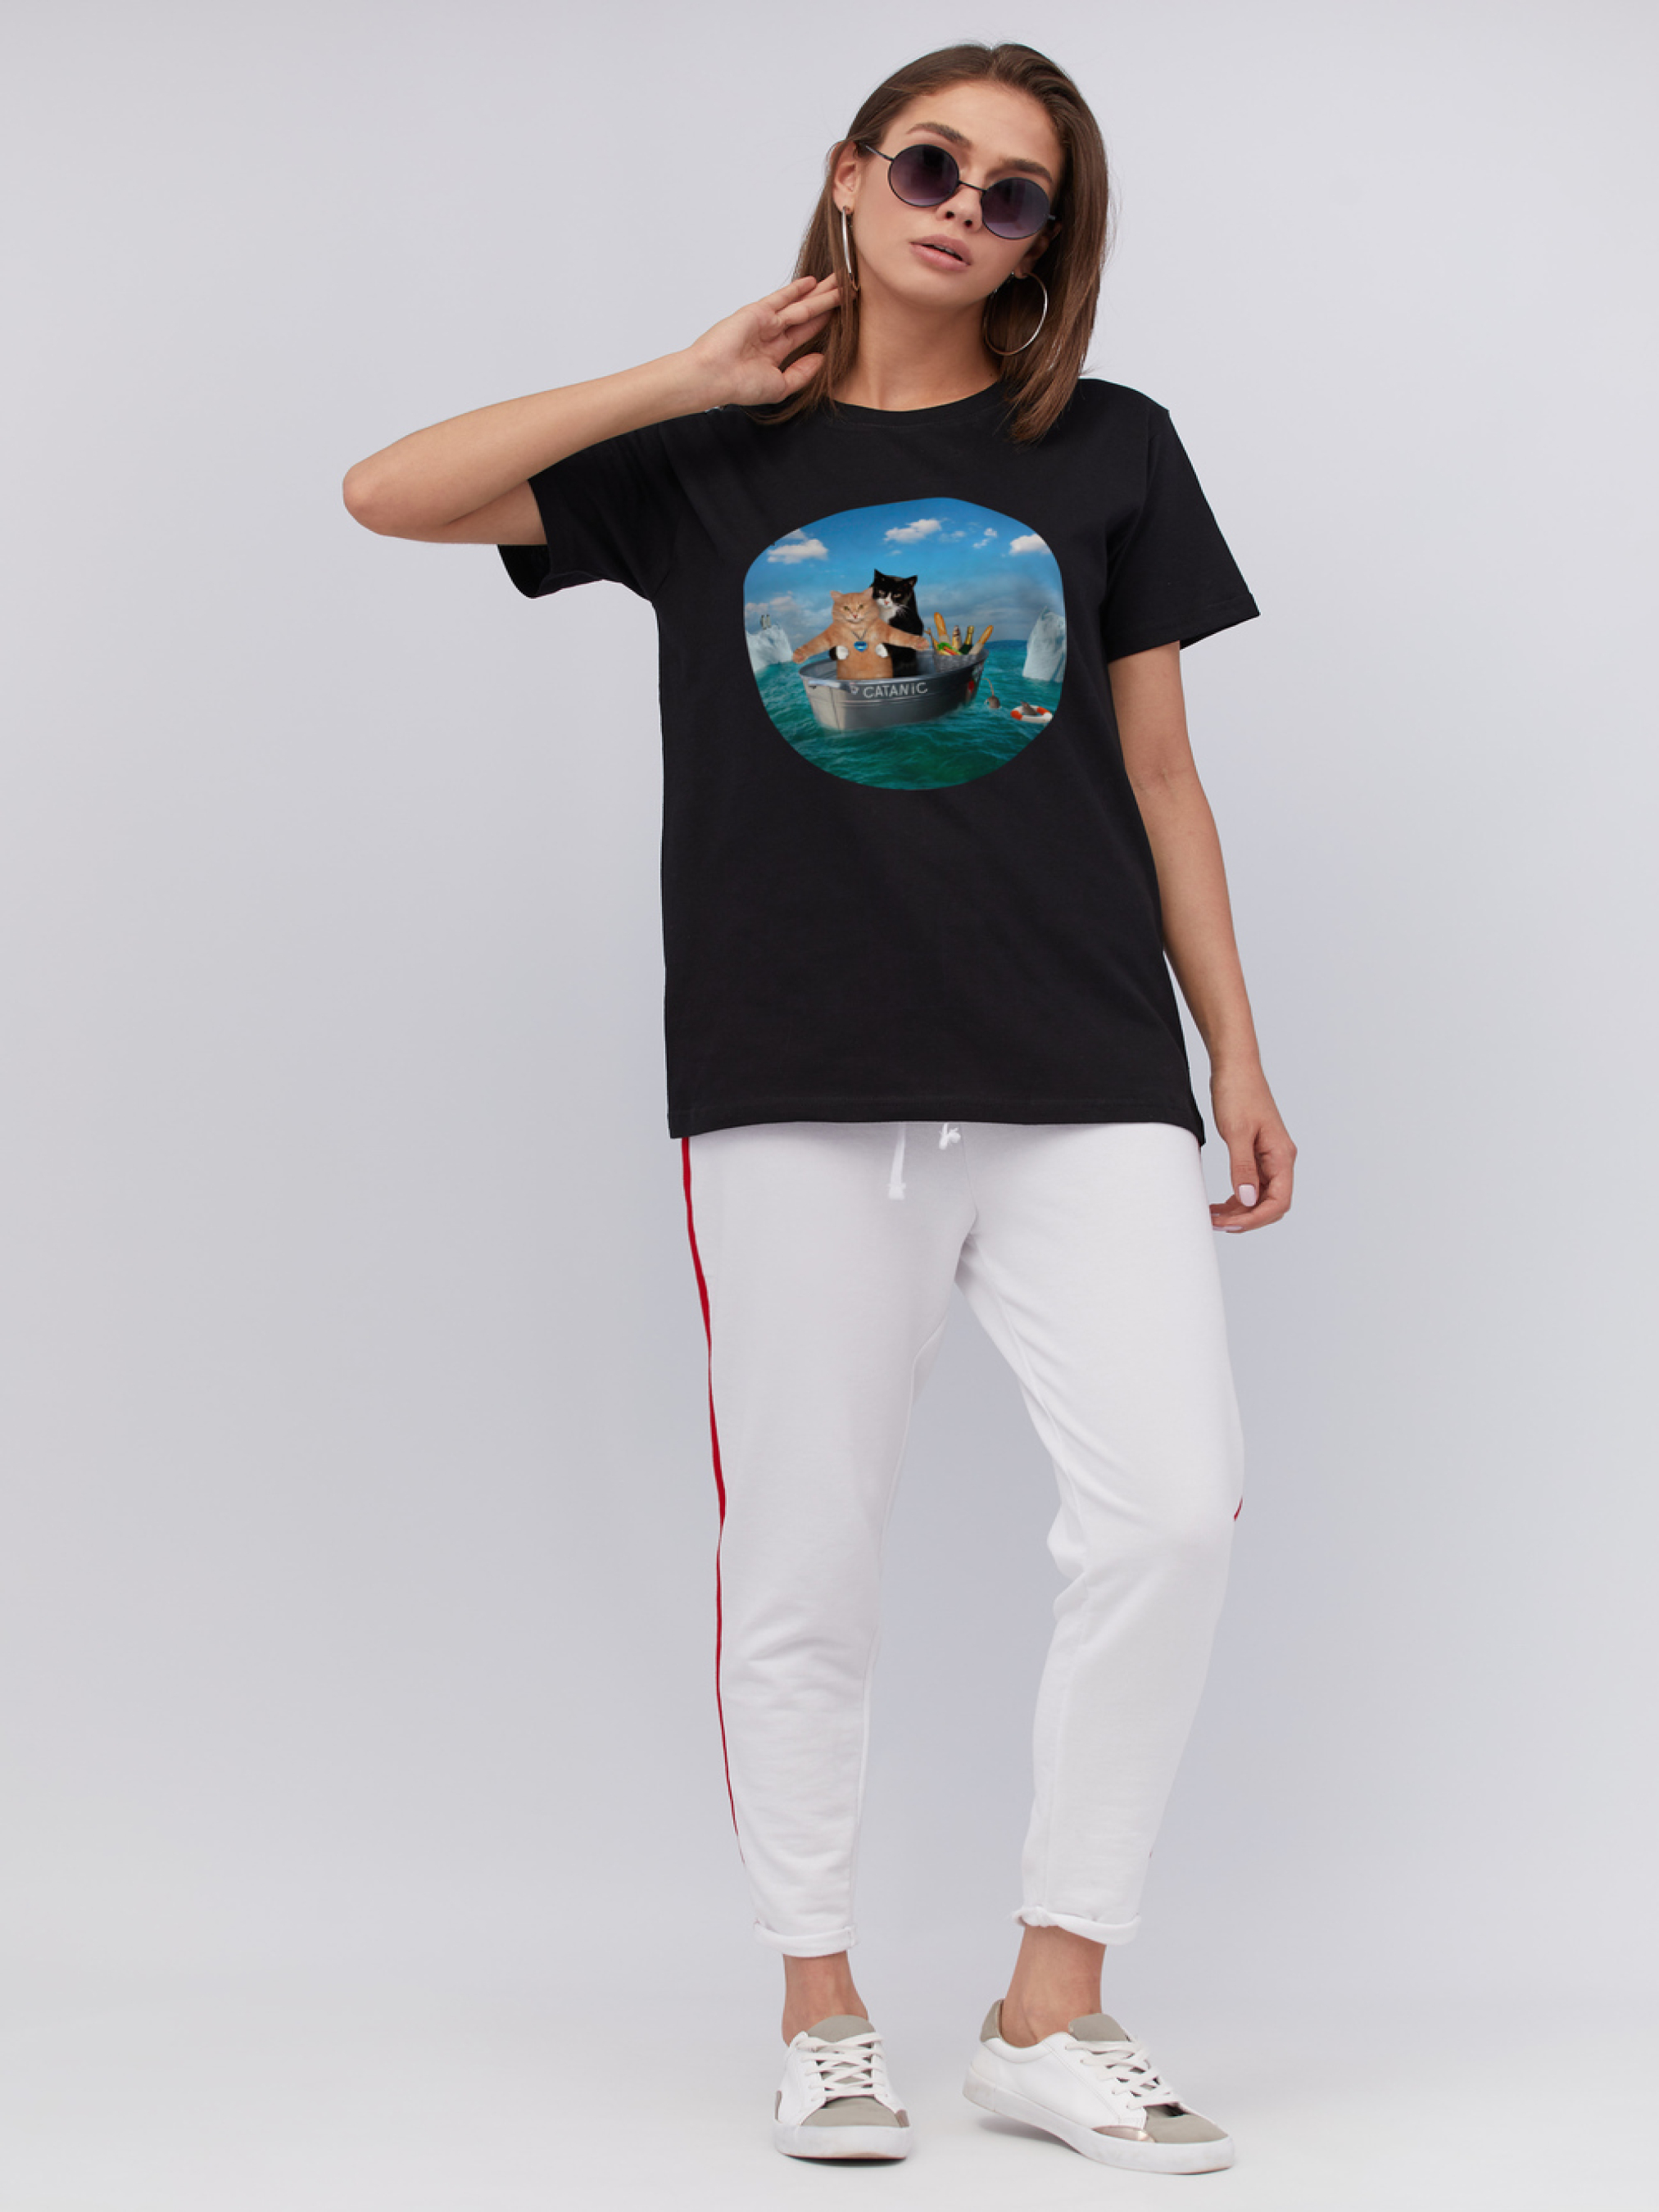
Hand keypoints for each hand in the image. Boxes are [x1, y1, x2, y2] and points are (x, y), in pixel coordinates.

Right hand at [682, 275, 841, 407]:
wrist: (713, 377)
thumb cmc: (739, 386)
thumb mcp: (780, 386)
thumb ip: (802, 373)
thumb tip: (822, 360)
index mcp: (776, 352)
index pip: (807, 333)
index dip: (826, 323)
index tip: (845, 315)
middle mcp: (772, 334)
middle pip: (807, 314)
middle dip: (829, 302)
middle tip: (850, 289)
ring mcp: (765, 322)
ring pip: (801, 305)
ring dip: (822, 294)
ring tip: (843, 281)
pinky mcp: (757, 312)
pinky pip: (781, 298)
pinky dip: (796, 289)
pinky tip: (813, 282)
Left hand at [1209, 1061, 1295, 1232]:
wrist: (1235, 1066)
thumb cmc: (1238, 1092)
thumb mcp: (1236, 1132)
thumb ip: (1242, 1168)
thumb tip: (1247, 1201)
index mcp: (1281, 1156)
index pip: (1279, 1202)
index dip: (1256, 1219)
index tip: (1230, 1225)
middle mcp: (1280, 1159)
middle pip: (1271, 1204)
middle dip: (1246, 1218)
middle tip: (1216, 1223)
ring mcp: (1269, 1157)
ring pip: (1260, 1196)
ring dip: (1239, 1210)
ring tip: (1213, 1216)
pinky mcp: (1256, 1152)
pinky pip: (1252, 1184)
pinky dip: (1237, 1197)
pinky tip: (1220, 1203)